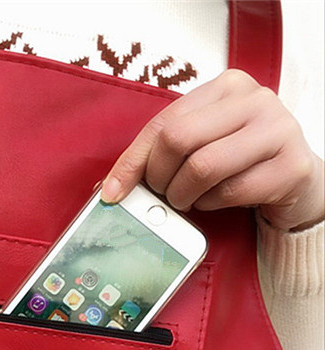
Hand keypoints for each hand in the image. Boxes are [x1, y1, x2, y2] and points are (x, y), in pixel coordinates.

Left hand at [100, 69, 323, 230]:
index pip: (162, 123)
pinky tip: (215, 202)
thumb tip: (113, 186)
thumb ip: (163, 153)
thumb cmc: (239, 161)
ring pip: (203, 168)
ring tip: (188, 199)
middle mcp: (255, 100)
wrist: (294, 179)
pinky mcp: (292, 166)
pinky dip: (211, 205)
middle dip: (160, 178)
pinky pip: (230, 193)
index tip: (113, 191)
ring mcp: (278, 130)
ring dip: (184, 195)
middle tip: (163, 194)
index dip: (132, 161)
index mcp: (226, 87)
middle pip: (178, 140)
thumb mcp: (201, 144)